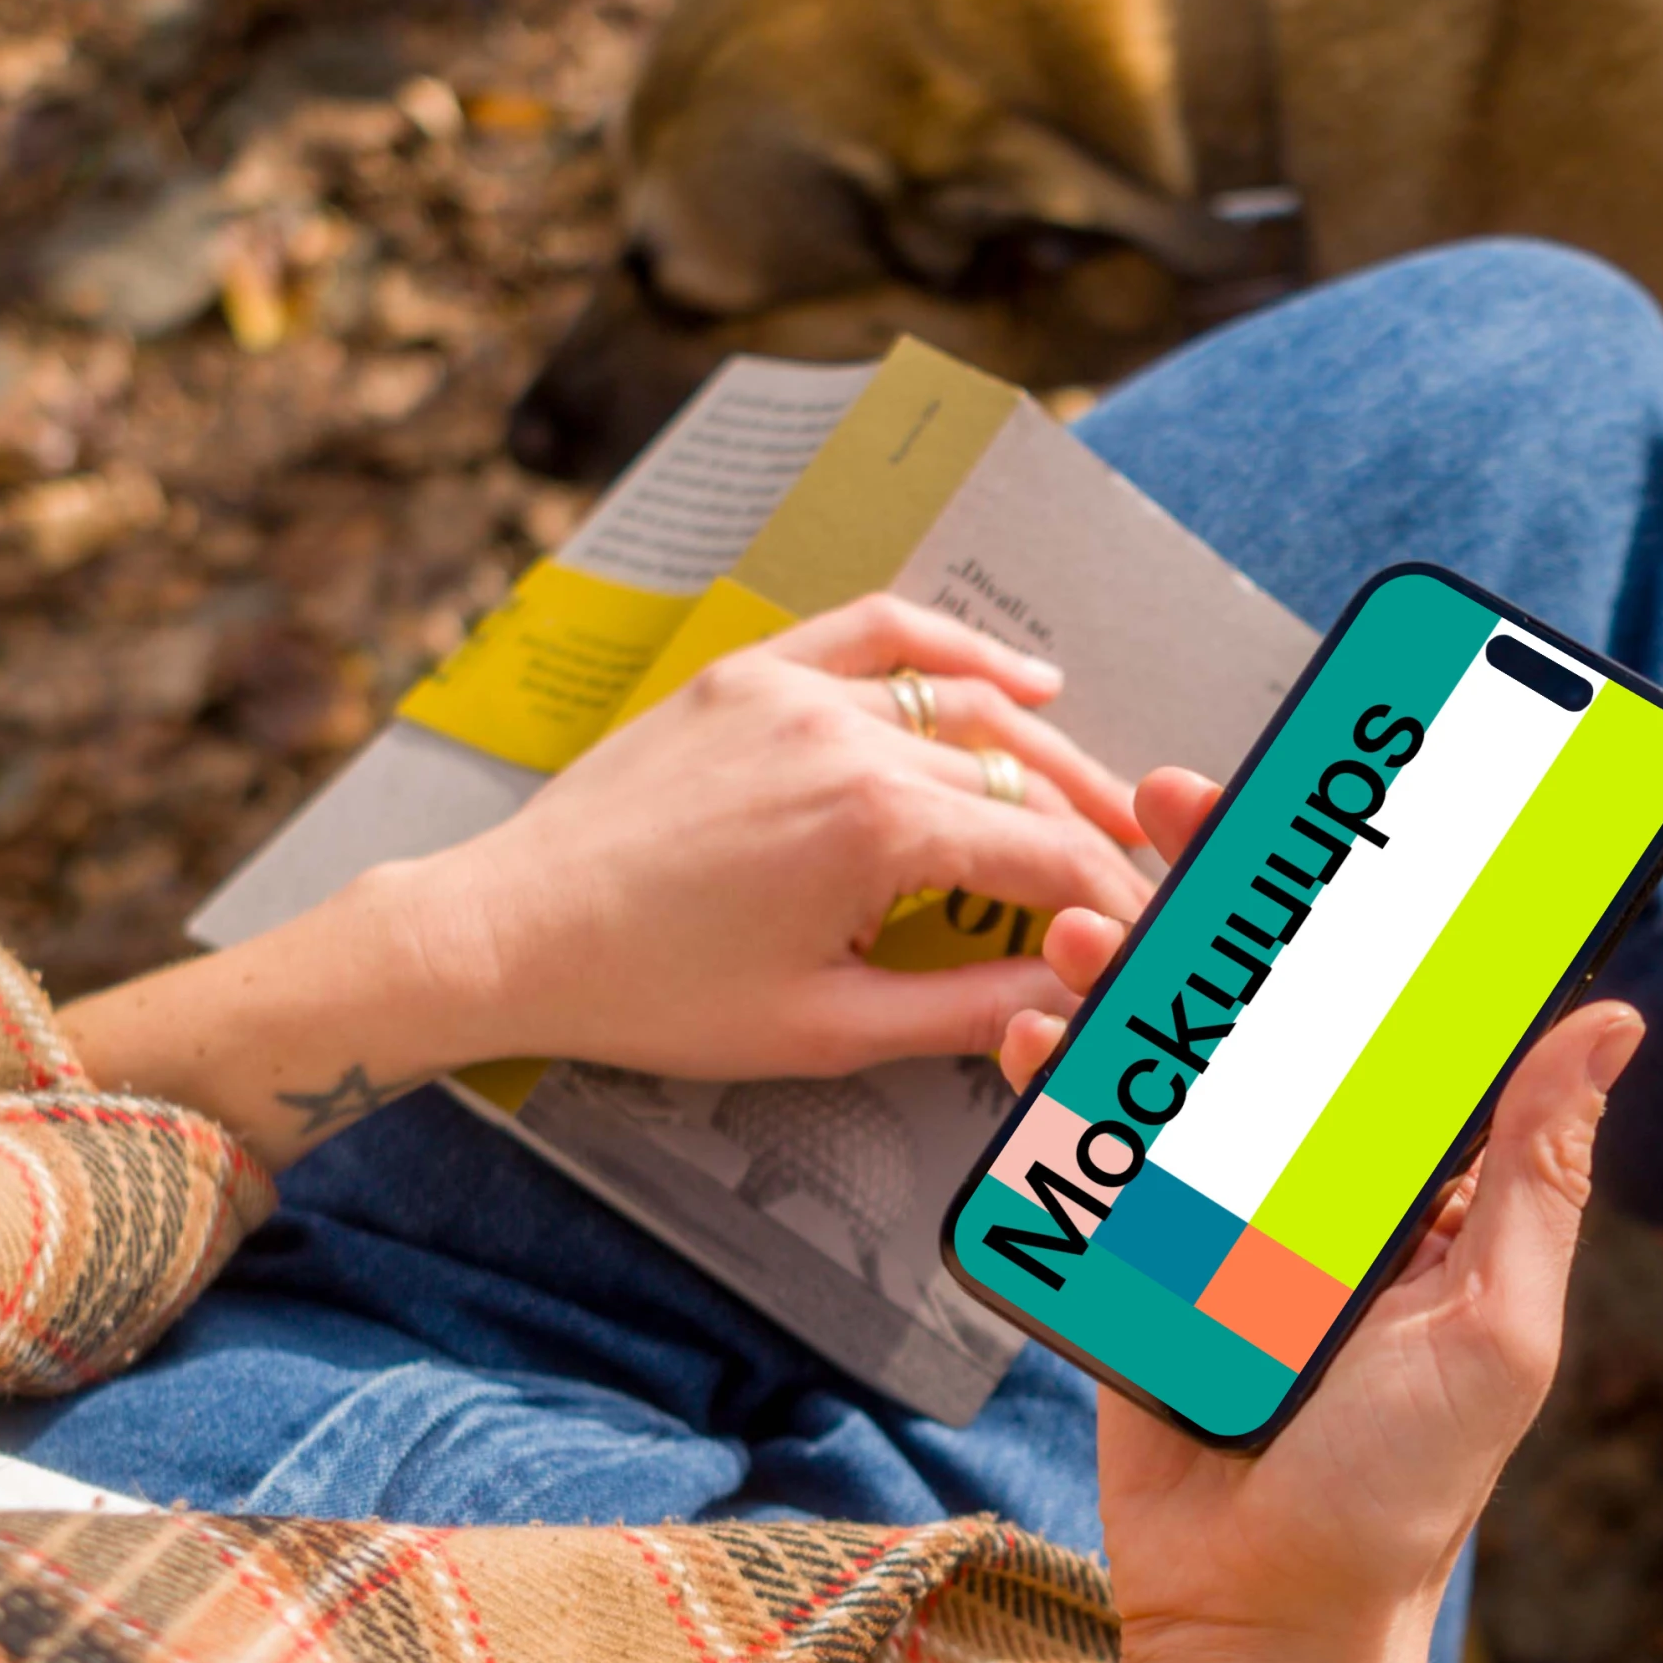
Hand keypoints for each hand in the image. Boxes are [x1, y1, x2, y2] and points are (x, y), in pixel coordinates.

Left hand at [426, 593, 1155, 1081]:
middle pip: (1017, 775)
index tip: (1148, 927)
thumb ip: (965, 1009)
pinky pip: (878, 635)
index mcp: (875, 831)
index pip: (1041, 854)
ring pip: (963, 702)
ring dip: (1045, 745)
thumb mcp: (825, 1028)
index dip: (1110, 896)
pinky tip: (1020, 677)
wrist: (513, 931)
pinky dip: (956, 650)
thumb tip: (1067, 1000)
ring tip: (1101, 796)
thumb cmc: (655, 994)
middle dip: (1092, 829)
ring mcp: (795, 692)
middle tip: (1142, 872)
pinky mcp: (751, 674)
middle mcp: (846, 739)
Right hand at [997, 769, 1638, 1661]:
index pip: (1390, 1012)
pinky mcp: (1126, 1269)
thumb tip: (1612, 1024)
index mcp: (1421, 1188)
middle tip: (1166, 806)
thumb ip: (1536, 1177)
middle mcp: (1318, 1188)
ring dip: (1121, 975)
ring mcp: (1213, 1222)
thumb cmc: (1400, 1497)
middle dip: (1212, 899)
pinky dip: (1055, 1086)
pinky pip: (1088, 1157)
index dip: (1355, 906)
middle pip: (1262, 1007)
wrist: (1262, 1624)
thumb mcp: (1496, 1330)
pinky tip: (1033, 1035)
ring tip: (1079, 919)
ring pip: (1165, 1062)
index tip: (1324, 806)